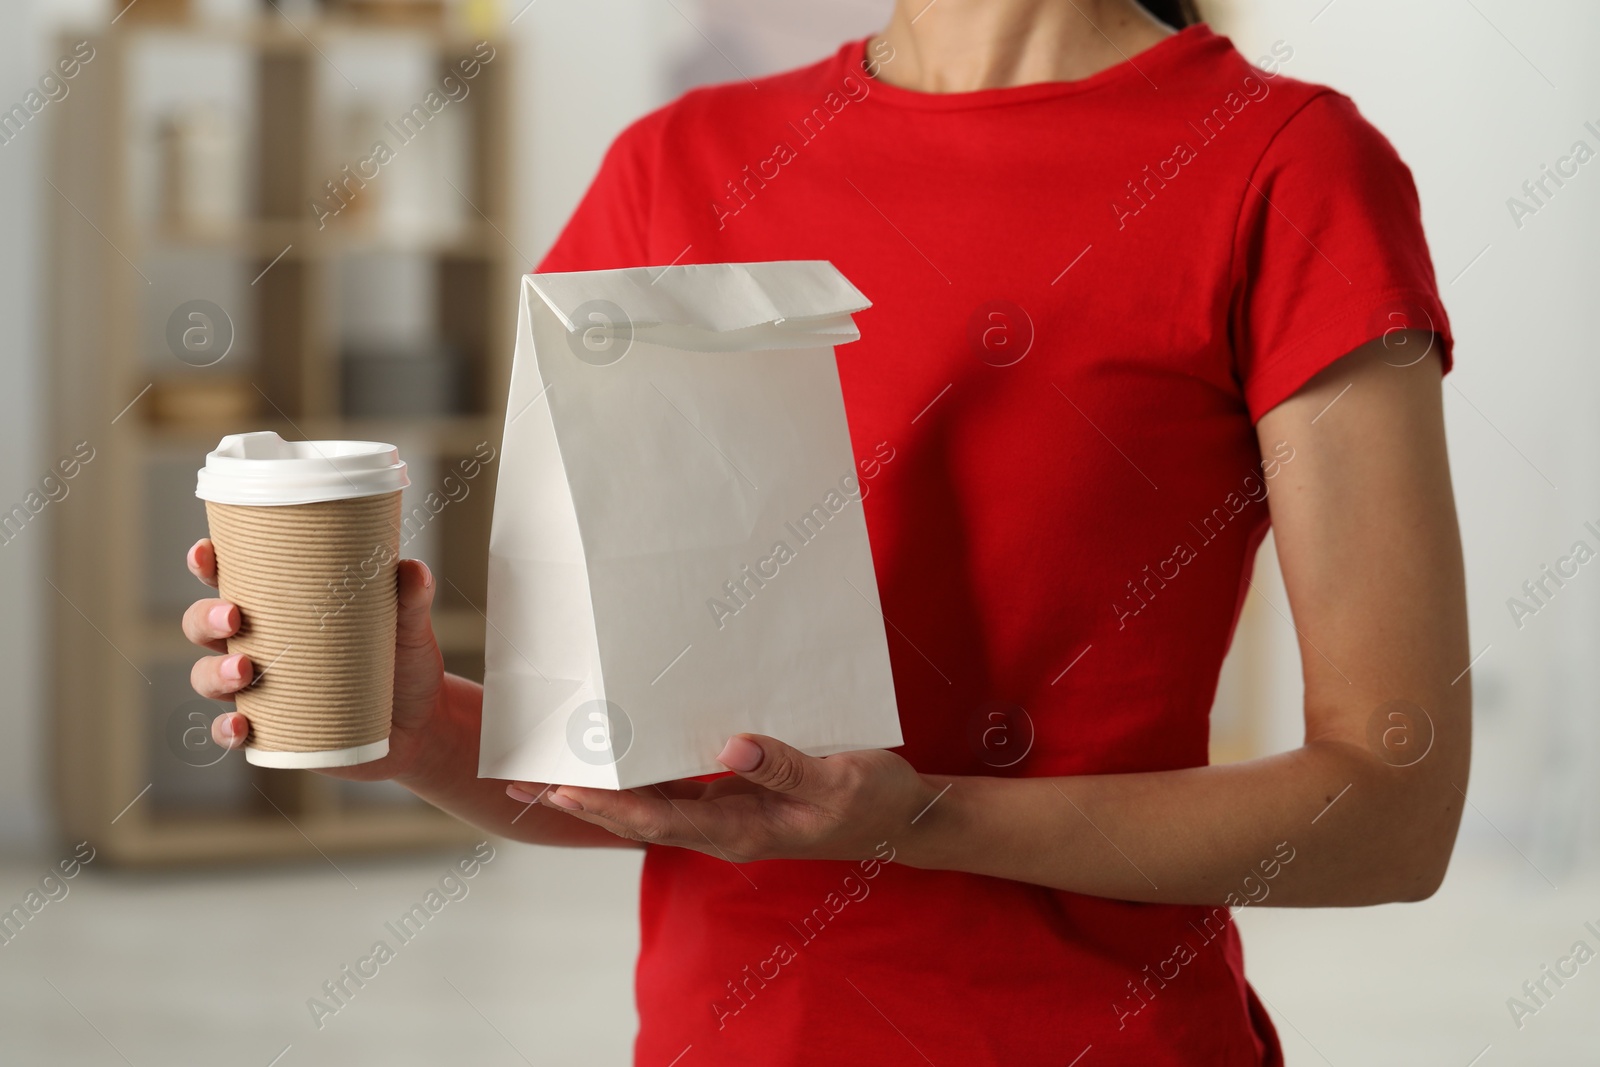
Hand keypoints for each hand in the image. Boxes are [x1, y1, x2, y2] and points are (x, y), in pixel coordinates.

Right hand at [181, 538, 445, 781]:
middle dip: (206, 618)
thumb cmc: (404, 661)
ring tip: (244, 670)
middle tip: (234, 617)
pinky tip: (241, 726)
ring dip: (212, 672)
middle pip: (204, 624)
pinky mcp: (270, 730)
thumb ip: (410, 597)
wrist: (422, 724)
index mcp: (283, 608)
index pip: (232, 577)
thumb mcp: (409, 626)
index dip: (207, 563)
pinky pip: (231, 732)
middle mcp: (261, 645)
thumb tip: (413, 569)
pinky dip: (226, 731)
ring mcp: (260, 689)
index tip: (206, 552)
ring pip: (208, 676)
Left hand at [507, 735, 941, 862]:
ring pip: (654, 801)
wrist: (902, 818)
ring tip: (552, 764)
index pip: (659, 820)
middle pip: (639, 815)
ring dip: (604, 786)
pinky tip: (620, 750)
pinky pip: (680, 786)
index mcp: (742, 828)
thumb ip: (785, 765)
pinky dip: (643, 771)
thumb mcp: (837, 780)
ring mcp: (730, 812)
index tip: (562, 791)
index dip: (608, 806)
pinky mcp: (739, 796)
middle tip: (525, 782)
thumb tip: (731, 748)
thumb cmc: (873, 799)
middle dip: (584, 800)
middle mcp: (725, 825)